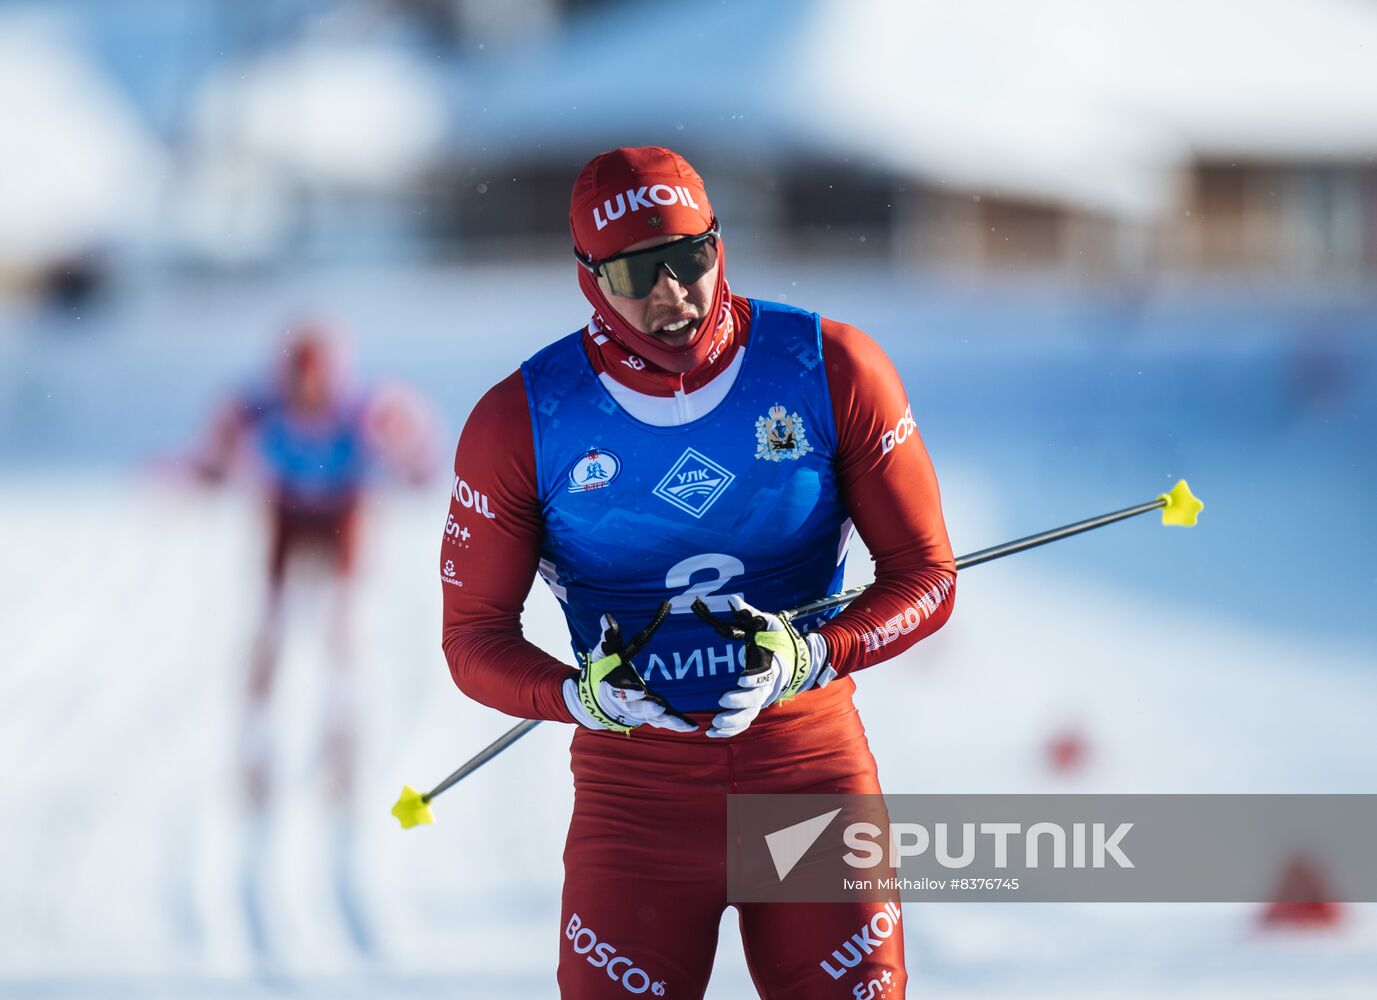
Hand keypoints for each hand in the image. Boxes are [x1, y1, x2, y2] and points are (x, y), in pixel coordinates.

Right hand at [562, 602, 696, 732]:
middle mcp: (629, 703)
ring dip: (667, 720)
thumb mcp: (605, 653)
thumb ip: (608, 637)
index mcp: (616, 687)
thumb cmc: (605, 671)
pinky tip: (692, 726)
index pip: (620, 691)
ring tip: (683, 724)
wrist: (598, 699)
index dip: (629, 691)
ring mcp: (641, 711)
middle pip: (640, 707)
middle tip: (660, 707)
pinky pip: (664, 722)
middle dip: (650, 708)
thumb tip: (606, 618)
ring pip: (654, 718)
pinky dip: (677, 724)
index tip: (639, 691)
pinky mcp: (651, 715)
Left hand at [691, 596, 835, 737]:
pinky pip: (744, 722)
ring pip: (749, 715)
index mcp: (772, 666)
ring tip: (714, 724)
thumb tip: (733, 600)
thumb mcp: (767, 624)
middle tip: (722, 700)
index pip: (764, 676)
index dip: (754, 679)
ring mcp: (761, 699)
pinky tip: (713, 733)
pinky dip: (730, 730)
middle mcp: (768, 687)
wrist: (794, 660)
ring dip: (733, 721)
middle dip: (739, 701)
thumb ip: (751, 614)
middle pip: (755, 700)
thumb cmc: (777, 640)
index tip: (741, 679)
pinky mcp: (754, 707)